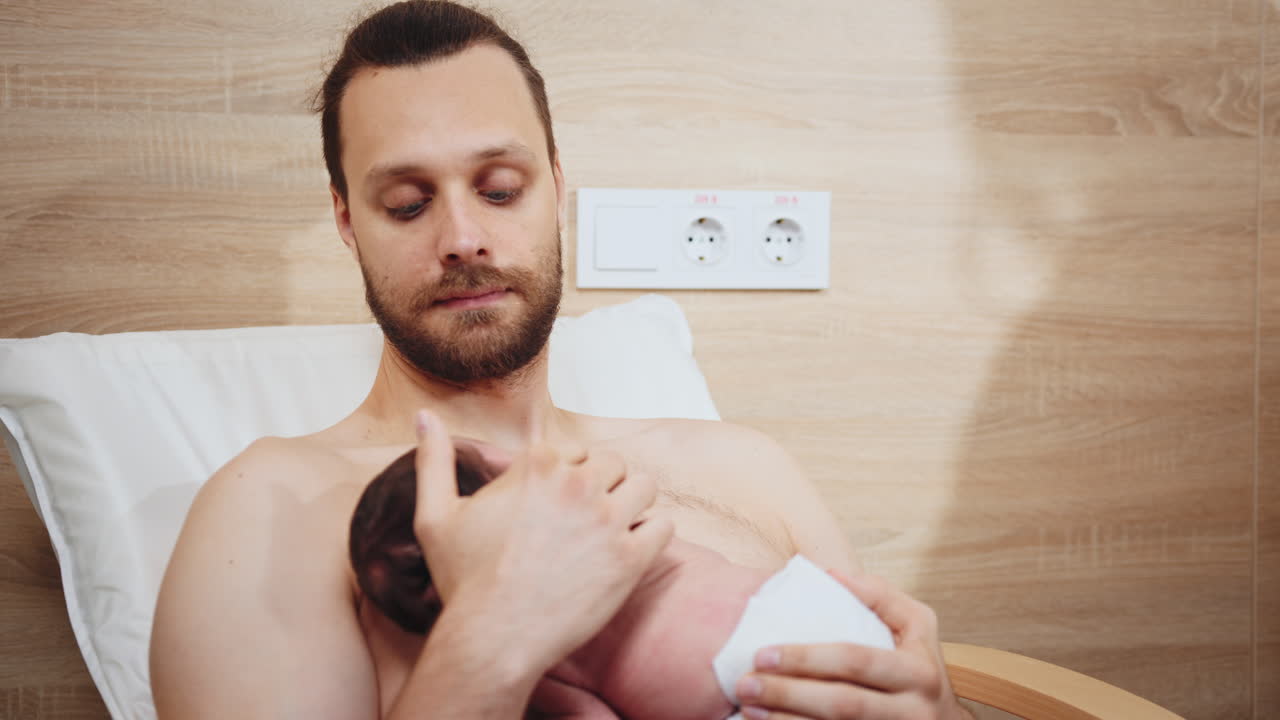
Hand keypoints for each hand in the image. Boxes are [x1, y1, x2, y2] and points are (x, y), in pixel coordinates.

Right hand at [410, 408, 674, 672]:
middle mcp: (576, 484)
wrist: (492, 638)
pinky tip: (630, 550)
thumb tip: (422, 416)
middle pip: (613, 463)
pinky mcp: (630, 558)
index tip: (556, 505)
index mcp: (537, 465)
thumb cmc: (464, 580)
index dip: (568, 475)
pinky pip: (664, 526)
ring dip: (632, 503)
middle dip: (603, 485)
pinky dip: (652, 535)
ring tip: (613, 529)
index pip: (576, 450)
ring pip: (644, 486)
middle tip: (585, 520)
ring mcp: (607, 520)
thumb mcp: (436, 515)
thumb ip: (433, 460)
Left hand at [734, 571, 969, 719]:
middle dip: (788, 693)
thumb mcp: (917, 625)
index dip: (807, 657)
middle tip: (746, 683)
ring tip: (748, 709)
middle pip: (842, 704)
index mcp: (918, 671)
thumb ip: (877, 595)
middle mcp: (910, 710)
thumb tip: (827, 574)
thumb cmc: (920, 666)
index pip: (855, 661)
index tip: (763, 653)